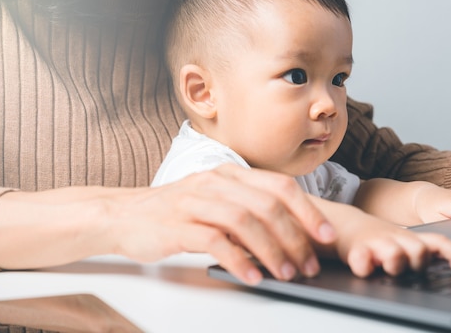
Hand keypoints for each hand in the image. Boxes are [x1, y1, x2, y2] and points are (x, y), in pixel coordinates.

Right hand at [0, 164, 335, 285]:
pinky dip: (239, 260)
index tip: (326, 236)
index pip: (279, 186)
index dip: (308, 210)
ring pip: (245, 221)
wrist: (125, 215)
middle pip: (268, 205)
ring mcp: (196, 201)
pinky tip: (252, 277)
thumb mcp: (215, 201)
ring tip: (287, 274)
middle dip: (295, 237)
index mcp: (230, 174)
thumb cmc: (176, 212)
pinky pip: (216, 241)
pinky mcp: (178, 224)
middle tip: (308, 264)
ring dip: (272, 251)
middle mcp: (216, 182)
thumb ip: (247, 210)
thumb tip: (289, 234)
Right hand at [311, 198, 450, 275]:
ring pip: (395, 255)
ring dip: (393, 262)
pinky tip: (365, 268)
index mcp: (410, 239)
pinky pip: (362, 259)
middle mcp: (396, 240)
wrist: (346, 224)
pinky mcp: (355, 250)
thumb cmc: (378, 238)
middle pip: (419, 251)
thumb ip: (425, 248)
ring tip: (383, 265)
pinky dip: (364, 266)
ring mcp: (376, 244)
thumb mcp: (403, 240)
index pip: (438, 242)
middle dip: (417, 262)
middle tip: (404, 266)